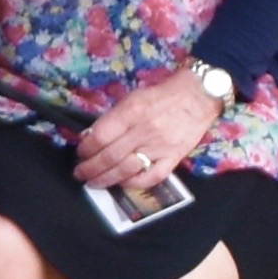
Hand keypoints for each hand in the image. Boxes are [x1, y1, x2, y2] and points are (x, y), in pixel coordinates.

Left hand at [73, 70, 228, 192]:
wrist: (197, 96)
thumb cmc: (161, 95)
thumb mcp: (132, 98)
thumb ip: (114, 118)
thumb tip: (92, 137)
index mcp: (131, 112)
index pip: (100, 136)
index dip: (86, 149)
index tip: (80, 154)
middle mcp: (143, 131)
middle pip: (110, 156)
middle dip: (90, 169)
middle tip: (80, 174)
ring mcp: (159, 147)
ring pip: (126, 170)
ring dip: (106, 179)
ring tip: (94, 183)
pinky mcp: (174, 158)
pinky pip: (152, 177)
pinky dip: (134, 183)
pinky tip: (122, 183)